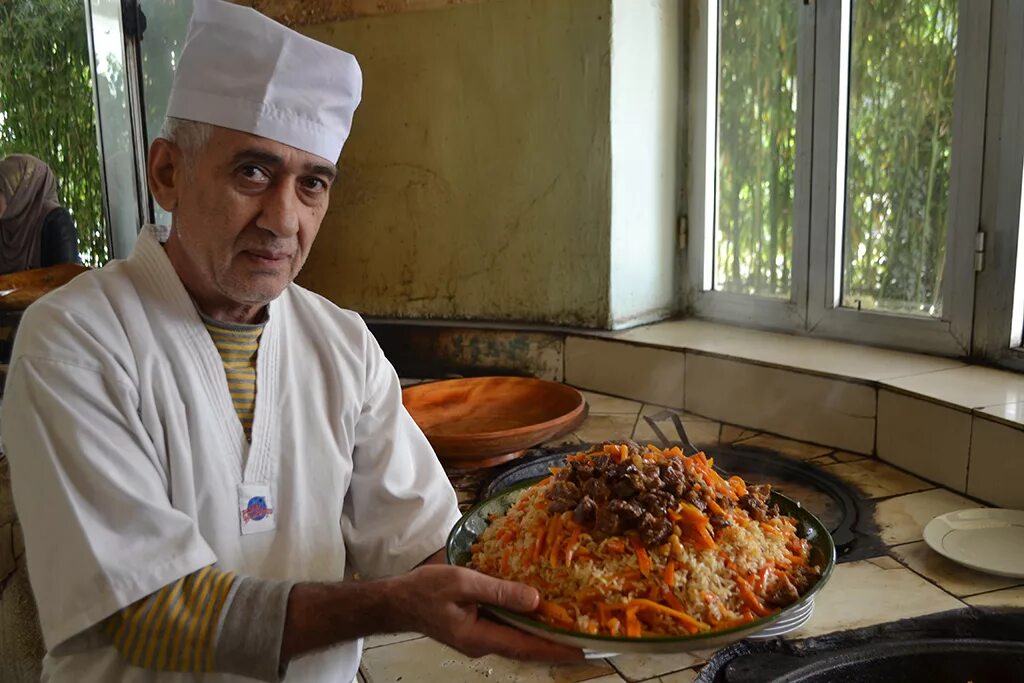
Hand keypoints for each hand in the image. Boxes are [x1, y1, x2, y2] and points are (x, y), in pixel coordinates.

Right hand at [391, 564, 583, 661]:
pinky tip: (535, 613)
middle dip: (554, 645)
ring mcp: (478, 638)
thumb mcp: (463, 583)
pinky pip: (505, 630)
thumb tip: (535, 599)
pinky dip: (524, 624)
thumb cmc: (425, 590)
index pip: (526, 647)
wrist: (396, 601)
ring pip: (516, 640)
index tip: (581, 650)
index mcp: (480, 637)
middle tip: (584, 638)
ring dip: (541, 635)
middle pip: (525, 647)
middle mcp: (482, 644)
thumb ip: (498, 591)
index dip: (555, 649)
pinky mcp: (475, 629)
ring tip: (568, 626)